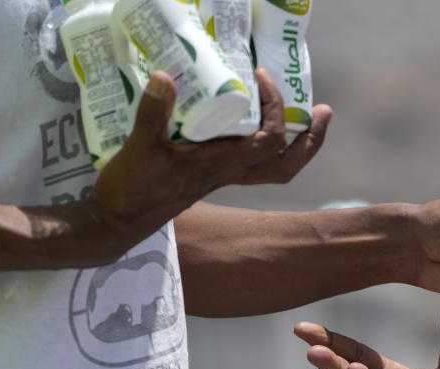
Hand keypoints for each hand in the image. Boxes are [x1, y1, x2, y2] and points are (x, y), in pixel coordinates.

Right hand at [90, 69, 330, 252]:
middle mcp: (229, 173)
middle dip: (311, 140)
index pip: (270, 141)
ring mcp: (221, 176)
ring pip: (273, 166)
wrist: (117, 223)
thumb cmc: (132, 190)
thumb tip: (165, 75)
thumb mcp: (139, 146)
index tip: (261, 79)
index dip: (276, 110)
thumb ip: (153, 112)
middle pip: (287, 165)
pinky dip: (261, 141)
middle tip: (322, 111)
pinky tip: (250, 120)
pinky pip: (250, 160)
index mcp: (222, 166)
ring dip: (294, 143)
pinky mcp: (208, 174)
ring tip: (304, 115)